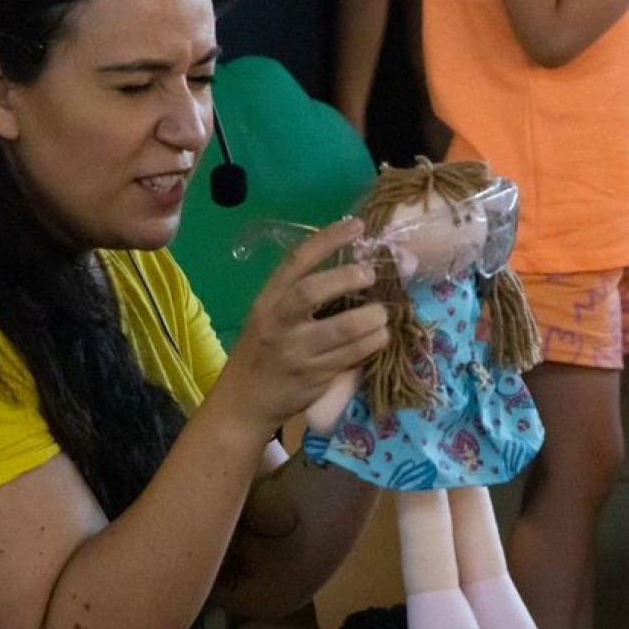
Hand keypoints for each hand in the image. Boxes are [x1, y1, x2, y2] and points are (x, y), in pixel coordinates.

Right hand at [214, 218, 390, 429]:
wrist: (245, 402)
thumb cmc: (262, 352)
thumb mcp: (268, 317)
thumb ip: (298, 296)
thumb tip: (352, 270)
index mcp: (267, 301)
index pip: (296, 262)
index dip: (327, 239)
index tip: (356, 225)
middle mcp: (279, 323)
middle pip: (310, 292)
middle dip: (345, 279)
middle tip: (370, 274)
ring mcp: (296, 352)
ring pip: (339, 331)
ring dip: (370, 319)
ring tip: (384, 314)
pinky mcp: (313, 377)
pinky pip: (350, 357)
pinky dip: (371, 345)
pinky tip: (381, 337)